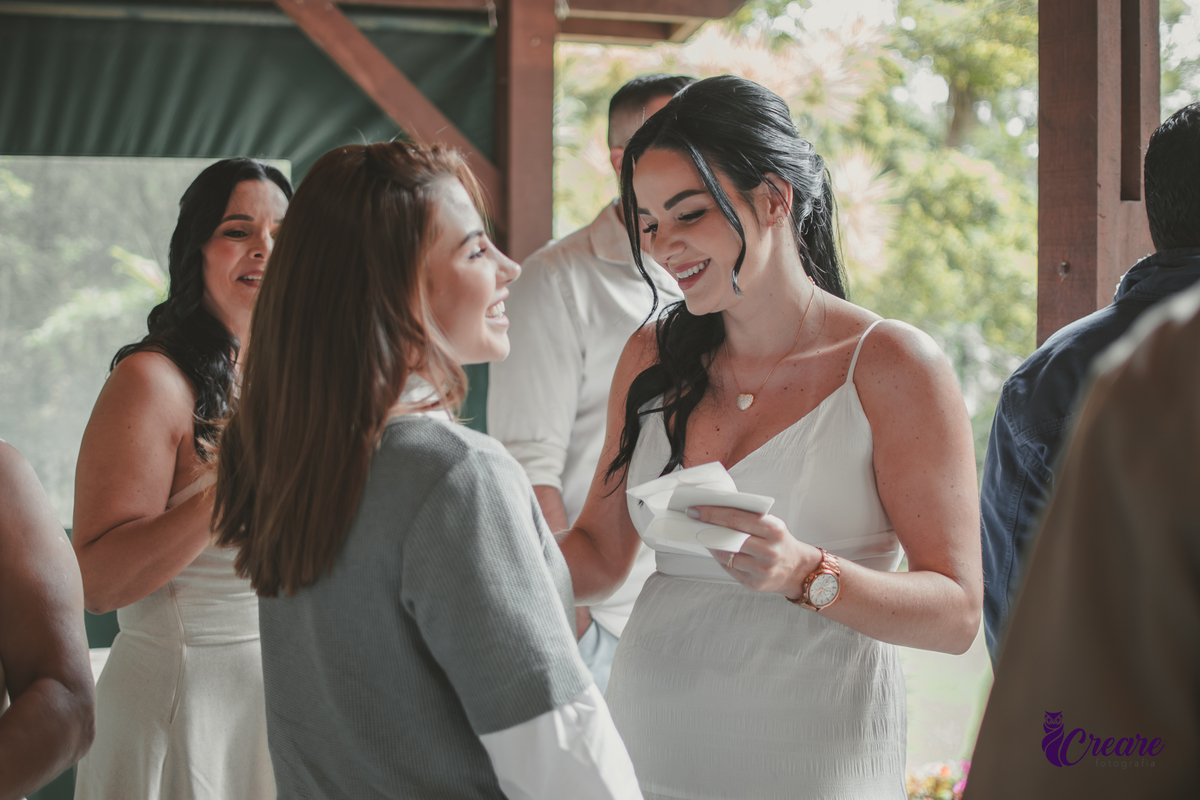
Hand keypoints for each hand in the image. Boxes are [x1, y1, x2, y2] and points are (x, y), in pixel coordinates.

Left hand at [689, 505, 821, 597]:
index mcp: (773, 529)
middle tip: (693, 521)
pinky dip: (720, 558)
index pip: (736, 519)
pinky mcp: (754, 584)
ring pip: (725, 555)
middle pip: (728, 538)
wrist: (797, 569)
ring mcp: (761, 570)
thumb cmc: (780, 542)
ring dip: (711, 544)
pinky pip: (729, 568)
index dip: (713, 514)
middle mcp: (768, 551)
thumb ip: (748, 519)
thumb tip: (716, 513)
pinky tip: (716, 550)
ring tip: (703, 535)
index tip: (696, 510)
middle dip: (707, 528)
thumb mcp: (771, 524)